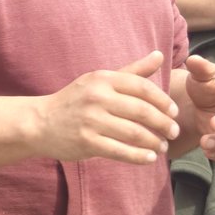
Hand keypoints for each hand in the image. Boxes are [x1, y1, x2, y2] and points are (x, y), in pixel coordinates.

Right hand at [37, 51, 179, 164]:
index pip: (142, 87)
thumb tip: (160, 55)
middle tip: (174, 132)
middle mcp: (98, 97)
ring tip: (163, 147)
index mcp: (103, 79)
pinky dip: (138, 157)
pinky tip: (149, 159)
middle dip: (164, 123)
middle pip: (142, 111)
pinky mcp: (86, 142)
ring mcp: (91, 120)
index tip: (174, 111)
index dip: (163, 101)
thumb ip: (133, 71)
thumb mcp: (101, 80)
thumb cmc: (77, 100)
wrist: (40, 122)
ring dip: (154, 142)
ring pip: (134, 133)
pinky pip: (120, 151)